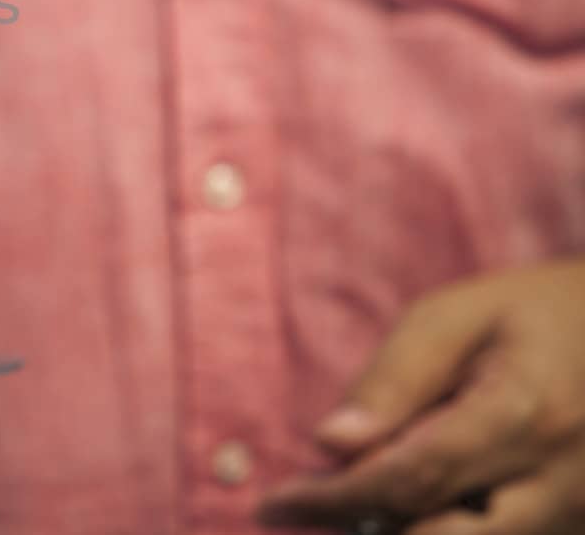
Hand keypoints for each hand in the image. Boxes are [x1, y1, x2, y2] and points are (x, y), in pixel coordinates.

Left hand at [258, 257, 584, 533]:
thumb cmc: (532, 311)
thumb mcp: (455, 318)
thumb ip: (393, 381)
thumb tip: (329, 444)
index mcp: (523, 415)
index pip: (408, 478)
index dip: (332, 499)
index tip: (272, 505)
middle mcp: (560, 482)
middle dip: (361, 523)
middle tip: (308, 500)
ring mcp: (579, 514)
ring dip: (404, 529)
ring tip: (355, 490)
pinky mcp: (579, 525)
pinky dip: (445, 527)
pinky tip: (414, 496)